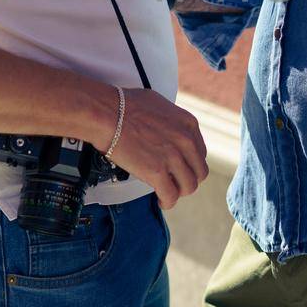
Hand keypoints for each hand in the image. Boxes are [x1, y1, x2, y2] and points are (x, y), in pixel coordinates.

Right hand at [99, 87, 209, 209]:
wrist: (106, 114)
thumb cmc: (124, 106)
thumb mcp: (159, 105)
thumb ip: (170, 121)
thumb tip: (168, 129)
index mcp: (187, 124)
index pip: (200, 152)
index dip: (191, 163)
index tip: (183, 167)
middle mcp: (185, 141)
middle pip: (199, 171)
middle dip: (188, 179)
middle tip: (177, 182)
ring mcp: (172, 158)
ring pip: (189, 186)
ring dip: (179, 191)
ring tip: (169, 192)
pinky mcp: (157, 173)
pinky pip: (170, 195)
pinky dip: (167, 201)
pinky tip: (161, 200)